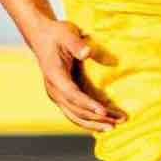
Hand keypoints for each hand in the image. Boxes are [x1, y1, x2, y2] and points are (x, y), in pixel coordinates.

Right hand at [28, 19, 124, 133]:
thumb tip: (87, 53)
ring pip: (74, 116)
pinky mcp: (61, 96)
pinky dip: (88, 120)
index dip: (87, 104)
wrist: (42, 36)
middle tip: (118, 122)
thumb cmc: (56, 34)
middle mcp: (53, 89)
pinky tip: (101, 124)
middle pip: (75, 110)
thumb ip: (77, 44)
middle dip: (96, 118)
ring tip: (113, 127)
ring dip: (93, 123)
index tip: (103, 111)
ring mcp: (56, 95)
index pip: (71, 94)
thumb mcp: (67, 34)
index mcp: (54, 76)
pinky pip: (74, 113)